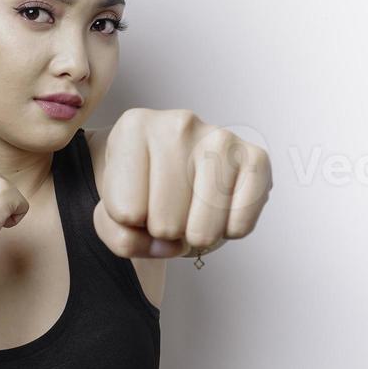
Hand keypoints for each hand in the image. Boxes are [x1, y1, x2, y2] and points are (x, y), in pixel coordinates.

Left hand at [93, 109, 271, 259]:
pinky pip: (239, 225)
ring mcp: (220, 137)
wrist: (175, 170)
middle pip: (165, 222)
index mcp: (134, 127)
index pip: (126, 211)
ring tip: (190, 209)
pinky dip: (227, 231)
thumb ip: (121, 237)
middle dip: (164, 229)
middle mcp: (178, 123)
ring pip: (201, 230)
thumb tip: (168, 245)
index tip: (137, 200)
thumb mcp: (112, 213)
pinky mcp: (256, 157)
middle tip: (168, 207)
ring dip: (195, 234)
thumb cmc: (140, 188)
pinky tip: (219, 208)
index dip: (130, 222)